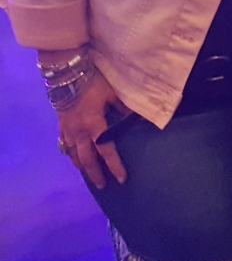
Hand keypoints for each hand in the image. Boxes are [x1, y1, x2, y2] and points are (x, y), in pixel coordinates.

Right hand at [56, 72, 127, 188]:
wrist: (67, 75)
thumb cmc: (92, 83)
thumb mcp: (112, 93)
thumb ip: (124, 107)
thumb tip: (140, 117)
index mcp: (94, 125)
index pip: (106, 150)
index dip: (114, 165)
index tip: (121, 178)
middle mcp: (80, 132)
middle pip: (87, 159)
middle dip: (95, 173)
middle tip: (103, 186)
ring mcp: (68, 130)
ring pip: (74, 154)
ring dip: (82, 166)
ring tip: (89, 175)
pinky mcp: (61, 126)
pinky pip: (65, 145)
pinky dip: (70, 154)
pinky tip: (73, 157)